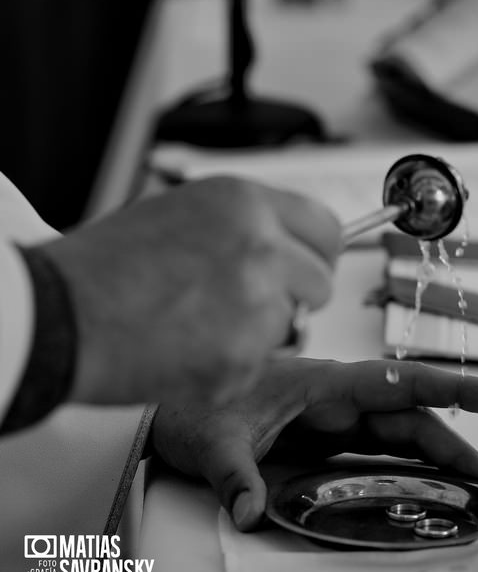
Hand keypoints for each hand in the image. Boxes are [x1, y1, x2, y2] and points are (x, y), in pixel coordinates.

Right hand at [39, 177, 341, 406]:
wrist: (57, 316)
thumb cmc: (103, 267)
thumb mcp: (183, 213)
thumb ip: (245, 226)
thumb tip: (289, 245)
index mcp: (245, 203)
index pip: (327, 229)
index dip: (316, 254)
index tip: (306, 268)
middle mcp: (262, 246)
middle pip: (321, 282)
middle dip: (293, 298)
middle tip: (244, 307)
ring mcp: (258, 303)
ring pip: (293, 327)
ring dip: (260, 334)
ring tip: (199, 327)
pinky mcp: (245, 357)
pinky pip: (262, 366)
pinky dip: (232, 368)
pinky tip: (186, 352)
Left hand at [151, 358, 477, 530]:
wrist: (170, 405)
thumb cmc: (192, 402)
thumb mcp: (210, 437)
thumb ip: (233, 474)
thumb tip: (251, 512)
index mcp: (323, 383)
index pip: (398, 382)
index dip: (451, 389)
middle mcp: (338, 398)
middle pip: (410, 417)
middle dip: (456, 444)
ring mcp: (335, 419)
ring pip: (400, 434)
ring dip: (439, 457)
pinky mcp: (327, 439)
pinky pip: (380, 450)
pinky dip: (411, 465)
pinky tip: (433, 482)